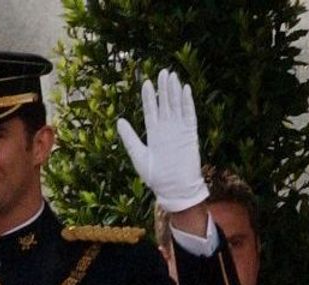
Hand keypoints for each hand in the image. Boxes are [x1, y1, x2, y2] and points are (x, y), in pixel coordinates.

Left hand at [117, 69, 208, 212]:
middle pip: (165, 104)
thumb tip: (119, 121)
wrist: (174, 189)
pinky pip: (189, 114)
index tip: (146, 83)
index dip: (149, 97)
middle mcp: (166, 129)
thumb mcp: (138, 156)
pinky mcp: (190, 134)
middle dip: (163, 88)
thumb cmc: (155, 177)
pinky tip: (185, 89)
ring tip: (172, 75)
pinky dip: (187, 102)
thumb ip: (129, 138)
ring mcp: (179, 130)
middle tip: (162, 72)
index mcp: (154, 134)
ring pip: (177, 106)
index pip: (151, 111)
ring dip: (174, 91)